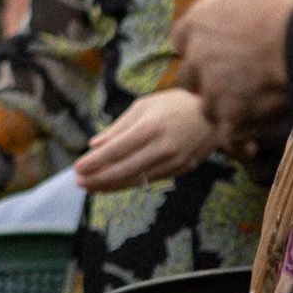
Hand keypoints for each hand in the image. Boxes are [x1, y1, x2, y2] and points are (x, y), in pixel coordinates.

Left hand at [74, 88, 217, 191]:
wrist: (215, 115)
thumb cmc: (174, 105)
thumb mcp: (143, 106)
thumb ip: (118, 127)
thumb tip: (94, 144)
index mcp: (150, 127)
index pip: (116, 150)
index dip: (95, 161)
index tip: (77, 168)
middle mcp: (163, 147)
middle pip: (125, 169)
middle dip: (99, 178)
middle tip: (80, 183)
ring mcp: (175, 161)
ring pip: (138, 179)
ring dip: (112, 185)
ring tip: (91, 187)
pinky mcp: (182, 169)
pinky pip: (151, 179)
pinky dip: (130, 183)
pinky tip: (114, 184)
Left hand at [176, 0, 292, 154]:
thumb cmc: (285, 6)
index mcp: (195, 25)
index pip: (184, 40)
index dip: (203, 44)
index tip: (223, 46)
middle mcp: (198, 59)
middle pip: (192, 75)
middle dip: (209, 76)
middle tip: (236, 75)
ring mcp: (215, 91)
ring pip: (207, 105)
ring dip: (222, 105)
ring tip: (246, 102)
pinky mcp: (235, 117)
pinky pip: (227, 132)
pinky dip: (237, 133)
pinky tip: (250, 129)